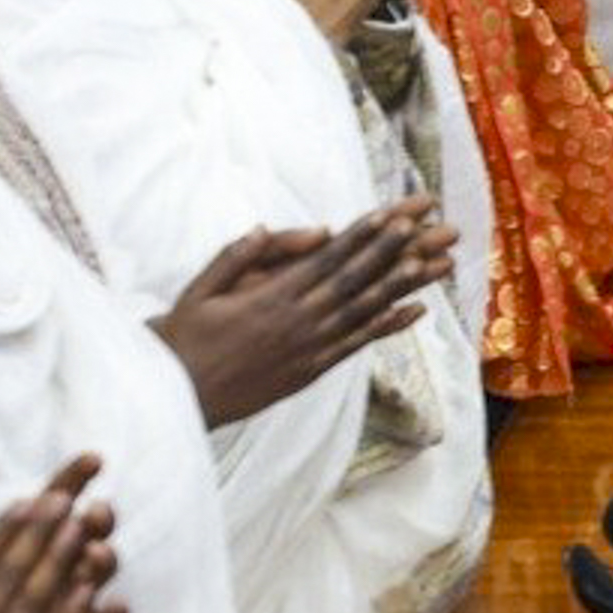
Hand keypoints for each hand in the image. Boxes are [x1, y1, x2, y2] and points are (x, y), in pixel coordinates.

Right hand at [152, 201, 453, 425]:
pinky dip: (387, 327)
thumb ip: (235, 257)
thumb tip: (267, 227)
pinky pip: (356, 346)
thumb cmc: (184, 338)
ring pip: (364, 312)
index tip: (393, 214)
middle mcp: (297, 322)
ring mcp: (307, 349)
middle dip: (394, 251)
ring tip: (437, 264)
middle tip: (429, 228)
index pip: (327, 259)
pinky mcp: (310, 371)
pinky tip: (416, 311)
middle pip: (355, 280)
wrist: (176, 397)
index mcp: (271, 298)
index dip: (363, 236)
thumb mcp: (200, 290)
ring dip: (403, 286)